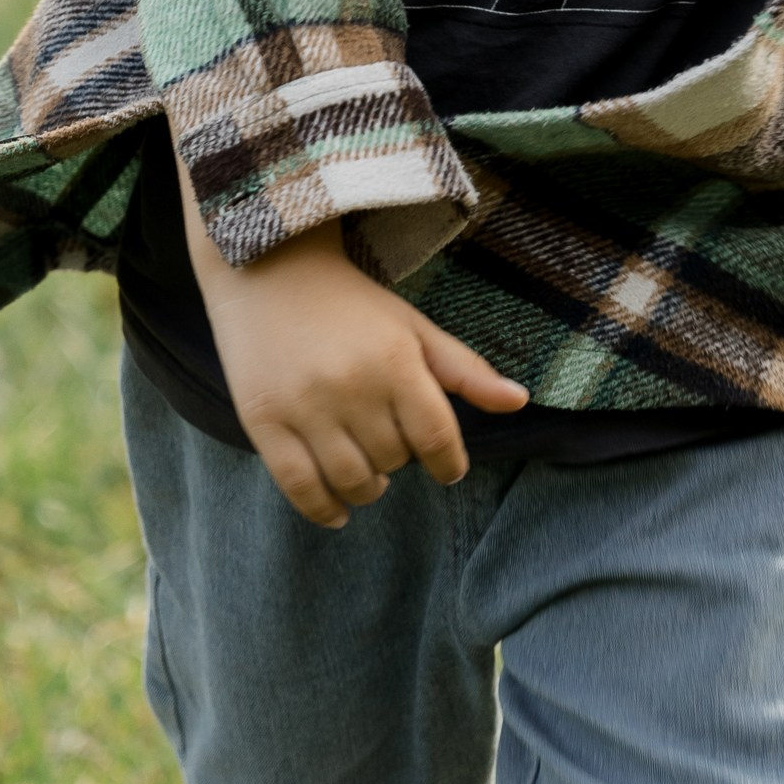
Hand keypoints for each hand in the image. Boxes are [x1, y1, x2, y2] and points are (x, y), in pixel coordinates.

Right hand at [179, 169, 526, 525]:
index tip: (448, 469)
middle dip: (401, 460)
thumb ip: (465, 369)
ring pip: (350, 480)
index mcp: (394, 360)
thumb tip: (520, 402)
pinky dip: (322, 510)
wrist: (269, 272)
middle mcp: (350, 386)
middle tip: (392, 442)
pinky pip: (298, 487)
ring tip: (371, 476)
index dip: (448, 463)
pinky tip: (337, 511)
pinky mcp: (263, 421)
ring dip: (368, 489)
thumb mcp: (412, 327)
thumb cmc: (351, 303)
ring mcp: (303, 406)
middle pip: (393, 459)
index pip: (436, 436)